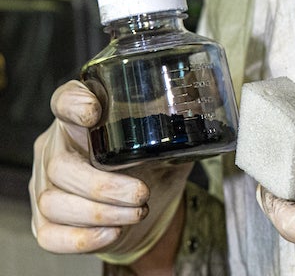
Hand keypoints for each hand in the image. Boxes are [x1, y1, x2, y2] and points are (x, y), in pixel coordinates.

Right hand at [29, 80, 192, 263]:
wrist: (143, 205)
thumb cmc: (148, 166)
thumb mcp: (165, 144)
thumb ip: (176, 130)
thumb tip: (203, 121)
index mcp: (82, 122)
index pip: (64, 101)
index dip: (73, 104)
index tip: (94, 111)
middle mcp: (57, 149)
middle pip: (60, 165)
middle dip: (103, 185)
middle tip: (140, 193)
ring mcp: (46, 186)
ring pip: (53, 202)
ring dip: (100, 213)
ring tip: (136, 212)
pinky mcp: (47, 220)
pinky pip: (50, 234)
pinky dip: (81, 238)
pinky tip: (111, 232)